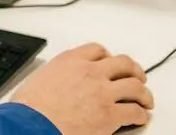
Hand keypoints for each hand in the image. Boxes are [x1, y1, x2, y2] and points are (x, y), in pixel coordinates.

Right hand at [12, 43, 154, 134]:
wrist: (30, 124)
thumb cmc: (30, 108)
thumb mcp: (40, 79)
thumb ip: (58, 76)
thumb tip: (61, 84)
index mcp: (70, 61)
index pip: (97, 50)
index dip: (108, 57)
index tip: (111, 62)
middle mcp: (90, 72)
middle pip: (123, 63)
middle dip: (134, 70)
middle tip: (137, 77)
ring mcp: (102, 92)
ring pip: (135, 86)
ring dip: (144, 93)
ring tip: (146, 100)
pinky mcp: (110, 115)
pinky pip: (135, 111)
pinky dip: (141, 115)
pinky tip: (141, 118)